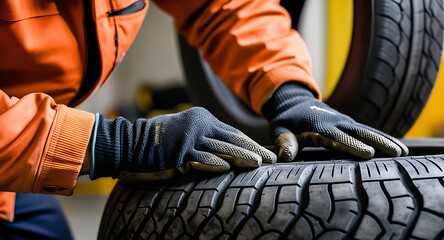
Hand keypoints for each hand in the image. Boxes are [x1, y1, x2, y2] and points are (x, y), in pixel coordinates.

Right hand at [90, 107, 275, 180]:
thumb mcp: (184, 134)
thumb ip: (203, 139)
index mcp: (201, 119)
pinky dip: (215, 163)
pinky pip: (200, 158)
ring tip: (258, 165)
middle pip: (232, 138)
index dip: (250, 143)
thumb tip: (225, 153)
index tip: (265, 153)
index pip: (232, 132)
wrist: (128, 143)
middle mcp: (198, 125)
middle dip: (253, 150)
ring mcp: (189, 138)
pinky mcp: (178, 153)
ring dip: (241, 157)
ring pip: (221, 148)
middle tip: (271, 159)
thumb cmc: (157, 142)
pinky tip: (228, 168)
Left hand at [262, 83, 408, 160]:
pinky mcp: (350, 125)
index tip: (367, 153)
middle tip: (397, 152)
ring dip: (386, 140)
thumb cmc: (287, 122)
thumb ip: (284, 143)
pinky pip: (369, 132)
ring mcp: (345, 122)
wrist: (295, 103)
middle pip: (359, 133)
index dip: (351, 145)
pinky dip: (384, 138)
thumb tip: (285, 157)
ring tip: (405, 152)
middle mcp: (336, 122)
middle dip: (378, 142)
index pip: (336, 137)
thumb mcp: (280, 130)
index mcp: (319, 126)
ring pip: (368, 131)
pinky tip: (399, 149)